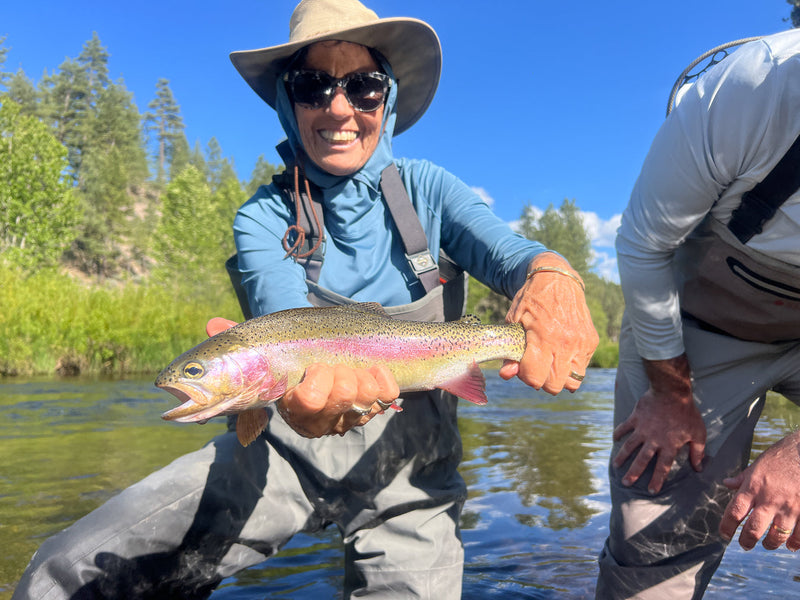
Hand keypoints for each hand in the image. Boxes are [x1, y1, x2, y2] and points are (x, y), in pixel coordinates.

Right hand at [277, 363, 399, 436]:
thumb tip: (262, 346)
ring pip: (368, 393)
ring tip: (350, 372)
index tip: (316, 368)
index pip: (312, 400)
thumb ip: (275, 365)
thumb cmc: (293, 378)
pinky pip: (388, 394)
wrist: (309, 394)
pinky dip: (381, 377)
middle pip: (346, 393)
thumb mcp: (280, 374)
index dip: (319, 376)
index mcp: (297, 412)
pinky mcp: (372, 412)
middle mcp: (325, 423)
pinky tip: (369, 372)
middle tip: (333, 369)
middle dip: (340, 371)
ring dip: (360, 374)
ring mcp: (350, 420)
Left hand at [499, 253, 597, 393]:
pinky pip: (582, 367)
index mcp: (544, 337)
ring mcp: (582, 343)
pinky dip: (571, 366)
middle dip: (542, 381)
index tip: (522, 365)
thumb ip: (510, 351)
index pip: (536, 378)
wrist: (557, 279)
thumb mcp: (513, 321)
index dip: (526, 376)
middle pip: (554, 386)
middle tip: (536, 365)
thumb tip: (507, 375)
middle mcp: (566, 343)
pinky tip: (561, 352)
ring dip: (559, 378)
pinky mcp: (592, 341)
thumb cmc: (531, 300)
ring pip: (573, 382)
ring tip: (550, 362)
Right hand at [612, 354, 705, 493]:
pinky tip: (614, 439)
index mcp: (669, 446)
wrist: (672, 392)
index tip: (651, 490)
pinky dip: (619, 432)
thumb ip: (698, 451)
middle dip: (634, 473)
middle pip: (642, 460)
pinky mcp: (635, 418)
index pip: (662, 467)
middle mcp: (654, 440)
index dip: (657, 480)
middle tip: (626, 483)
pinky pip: (624, 427)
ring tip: (616, 466)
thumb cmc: (687, 413)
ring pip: (629, 446)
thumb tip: (699, 468)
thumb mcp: (698, 433)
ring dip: (622, 456)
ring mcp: (642, 429)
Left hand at [720, 431, 799, 550]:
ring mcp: (789, 507)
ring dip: (770, 544)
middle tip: (744, 545)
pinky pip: (799, 535)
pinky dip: (794, 543)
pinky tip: (790, 545)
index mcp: (753, 487)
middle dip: (746, 541)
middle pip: (753, 529)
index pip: (734, 512)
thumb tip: (727, 483)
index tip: (724, 534)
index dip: (727, 526)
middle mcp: (769, 499)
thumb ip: (743, 478)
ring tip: (767, 544)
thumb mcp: (757, 465)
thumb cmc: (781, 456)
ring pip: (776, 536)